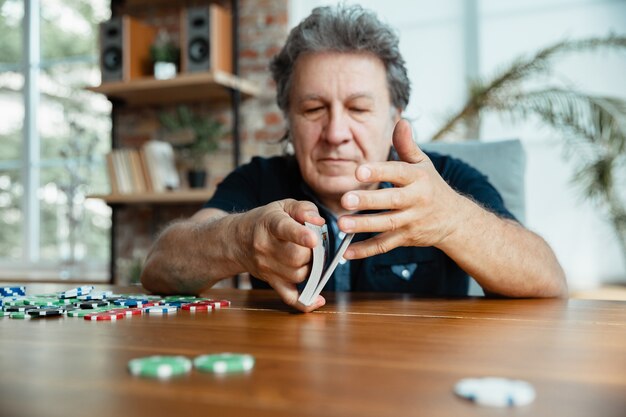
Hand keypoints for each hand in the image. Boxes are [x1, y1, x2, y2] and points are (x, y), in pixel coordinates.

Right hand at [237, 199, 326, 311]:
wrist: (237, 240)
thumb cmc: (267, 221)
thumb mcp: (283, 206)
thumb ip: (304, 209)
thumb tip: (319, 221)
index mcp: (271, 224)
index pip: (285, 229)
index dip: (301, 235)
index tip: (314, 239)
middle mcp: (266, 247)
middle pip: (296, 257)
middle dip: (313, 252)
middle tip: (315, 245)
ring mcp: (267, 267)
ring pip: (298, 275)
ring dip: (311, 268)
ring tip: (309, 256)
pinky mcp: (272, 282)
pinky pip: (289, 297)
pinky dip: (305, 302)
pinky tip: (318, 300)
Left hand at [338, 119, 464, 258]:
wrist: (454, 219)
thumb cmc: (431, 186)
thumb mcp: (423, 164)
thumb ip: (407, 145)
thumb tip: (401, 121)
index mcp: (417, 178)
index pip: (397, 173)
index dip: (379, 171)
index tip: (358, 170)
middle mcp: (416, 200)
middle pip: (390, 201)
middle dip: (367, 201)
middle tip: (344, 199)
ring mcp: (411, 221)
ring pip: (386, 225)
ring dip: (363, 226)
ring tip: (341, 224)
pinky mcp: (406, 238)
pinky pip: (384, 245)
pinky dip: (365, 250)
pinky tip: (346, 253)